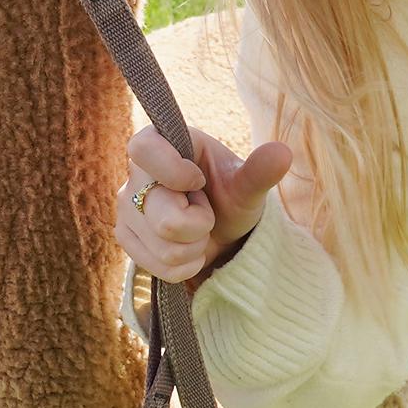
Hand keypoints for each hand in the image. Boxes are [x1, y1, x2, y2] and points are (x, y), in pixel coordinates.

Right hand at [118, 125, 291, 285]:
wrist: (221, 230)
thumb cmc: (231, 197)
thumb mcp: (247, 185)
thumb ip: (259, 171)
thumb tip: (283, 152)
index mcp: (160, 141)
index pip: (144, 150)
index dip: (174, 173)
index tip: (199, 181)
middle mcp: (134, 173)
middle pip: (165, 219)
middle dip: (200, 226)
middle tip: (207, 214)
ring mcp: (125, 207)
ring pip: (164, 248)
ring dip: (194, 248)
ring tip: (199, 231)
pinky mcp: (124, 236)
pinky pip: (157, 266)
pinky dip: (183, 265)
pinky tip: (187, 248)